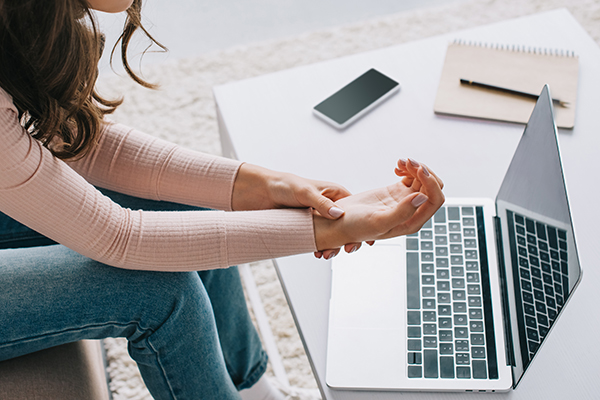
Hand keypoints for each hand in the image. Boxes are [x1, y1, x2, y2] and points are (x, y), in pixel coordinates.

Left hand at [232, 164, 364, 258]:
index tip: (366, 240)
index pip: (356, 211)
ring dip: (333, 247)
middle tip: (345, 250)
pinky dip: (320, 247)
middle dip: (347, 240)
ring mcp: (320, 218)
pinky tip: (318, 253)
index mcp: (335, 194)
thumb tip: (340, 215)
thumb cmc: (284, 185)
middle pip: (347, 227)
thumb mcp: (305, 192)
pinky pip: (319, 240)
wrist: (259, 193)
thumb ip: (322, 203)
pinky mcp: (308, 228)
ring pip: (333, 236)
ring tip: (326, 254)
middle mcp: (330, 206)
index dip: (362, 225)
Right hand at [313, 160, 443, 251]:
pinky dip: (408, 168)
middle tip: (408, 162)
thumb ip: (402, 212)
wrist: (337, 221)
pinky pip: (412, 177)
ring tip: (400, 162)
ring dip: (415, 167)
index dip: (431, 182)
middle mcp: (412, 212)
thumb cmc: (355, 227)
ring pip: (424, 180)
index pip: (434, 200)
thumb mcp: (378, 221)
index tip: (418, 169)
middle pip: (433, 188)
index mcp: (411, 222)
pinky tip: (396, 166)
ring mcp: (405, 201)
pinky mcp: (397, 192)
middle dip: (424, 172)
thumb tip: (422, 198)